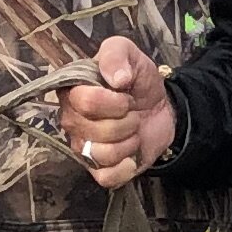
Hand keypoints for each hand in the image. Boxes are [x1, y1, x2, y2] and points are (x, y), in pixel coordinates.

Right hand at [61, 35, 175, 189]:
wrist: (160, 107)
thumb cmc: (137, 81)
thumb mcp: (129, 54)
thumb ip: (116, 54)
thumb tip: (116, 79)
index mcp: (71, 91)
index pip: (85, 101)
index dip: (113, 101)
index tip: (125, 94)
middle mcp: (70, 120)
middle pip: (95, 129)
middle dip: (125, 121)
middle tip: (131, 113)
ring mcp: (82, 147)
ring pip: (102, 154)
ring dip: (128, 142)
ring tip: (132, 130)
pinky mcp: (98, 169)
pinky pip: (107, 177)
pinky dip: (126, 167)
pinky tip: (132, 153)